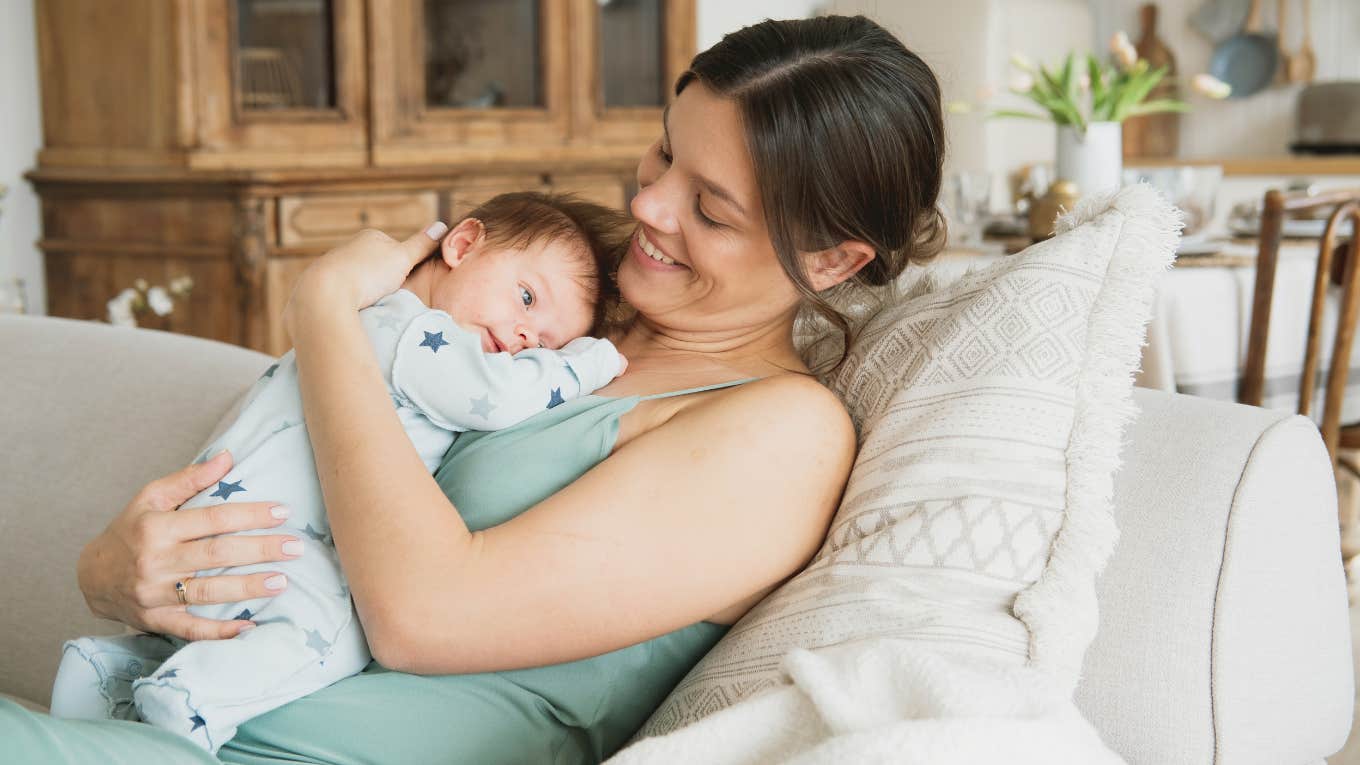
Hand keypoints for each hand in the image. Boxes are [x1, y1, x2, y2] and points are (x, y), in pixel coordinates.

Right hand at [76, 451, 302, 640]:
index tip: (283, 512)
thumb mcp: (150, 498)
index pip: (213, 519)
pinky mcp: (156, 621)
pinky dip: (220, 632)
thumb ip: (189, 479)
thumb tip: (227, 457)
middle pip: (217, 555)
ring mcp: (155, 594)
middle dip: (260, 550)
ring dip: (249, 587)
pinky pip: (191, 629)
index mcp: (157, 527)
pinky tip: (249, 627)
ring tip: (282, 581)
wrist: (91, 577)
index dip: (250, 515)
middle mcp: (156, 561)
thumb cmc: (129, 530)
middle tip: (295, 547)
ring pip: (209, 591)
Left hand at [283, 224, 447, 332]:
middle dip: (384, 280)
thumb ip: (421, 245)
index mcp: (369, 237)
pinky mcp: (321, 286)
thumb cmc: (367, 274)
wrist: (324, 295)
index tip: (405, 282)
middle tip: (389, 296)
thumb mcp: (402, 258)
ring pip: (359, 280)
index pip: (396, 250)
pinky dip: (351, 301)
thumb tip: (442, 226)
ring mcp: (333, 266)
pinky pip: (343, 293)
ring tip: (371, 305)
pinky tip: (354, 310)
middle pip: (377, 266)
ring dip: (367, 292)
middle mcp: (349, 247)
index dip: (404, 267)